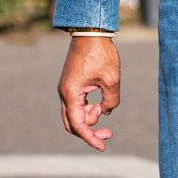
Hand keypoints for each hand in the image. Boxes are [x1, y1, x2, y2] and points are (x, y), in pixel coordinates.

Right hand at [58, 35, 119, 150]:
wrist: (90, 31)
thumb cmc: (101, 53)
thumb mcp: (112, 79)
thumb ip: (111, 101)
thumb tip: (106, 112)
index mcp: (71, 93)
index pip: (78, 124)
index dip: (90, 138)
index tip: (103, 146)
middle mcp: (64, 93)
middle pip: (72, 123)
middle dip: (89, 131)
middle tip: (108, 134)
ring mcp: (66, 88)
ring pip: (74, 113)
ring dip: (89, 117)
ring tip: (105, 108)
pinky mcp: (71, 84)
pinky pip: (77, 104)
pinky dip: (87, 108)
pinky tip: (100, 104)